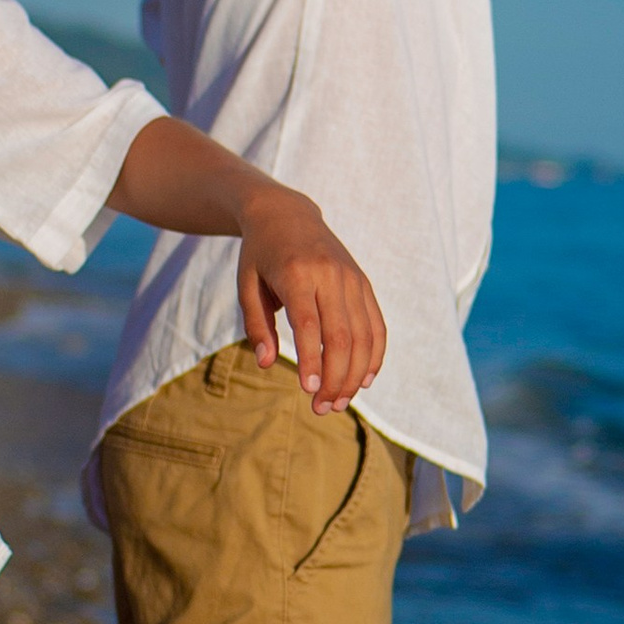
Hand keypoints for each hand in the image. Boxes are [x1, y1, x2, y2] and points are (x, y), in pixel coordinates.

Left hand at [238, 191, 385, 409]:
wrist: (287, 214)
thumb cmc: (260, 256)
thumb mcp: (247, 286)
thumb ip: (257, 326)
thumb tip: (268, 364)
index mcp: (297, 273)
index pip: (310, 325)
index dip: (312, 361)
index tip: (309, 392)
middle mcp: (331, 275)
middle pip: (342, 336)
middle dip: (335, 377)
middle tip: (323, 409)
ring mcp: (352, 279)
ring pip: (364, 335)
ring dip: (355, 374)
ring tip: (339, 403)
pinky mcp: (364, 283)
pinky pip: (376, 325)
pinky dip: (374, 355)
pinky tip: (363, 381)